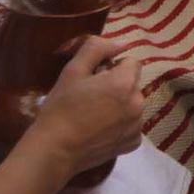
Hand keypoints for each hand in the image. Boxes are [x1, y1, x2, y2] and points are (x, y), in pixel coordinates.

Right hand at [33, 36, 146, 175]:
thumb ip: (97, 48)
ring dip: (120, 105)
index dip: (112, 67)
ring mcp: (137, 126)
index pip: (131, 62)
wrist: (55, 150)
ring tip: (94, 115)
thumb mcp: (73, 70)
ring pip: (133, 105)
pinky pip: (131, 125)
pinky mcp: (133, 144)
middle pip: (132, 84)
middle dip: (117, 86)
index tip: (94, 78)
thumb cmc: (61, 107)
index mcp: (125, 82)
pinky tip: (100, 130)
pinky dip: (120, 126)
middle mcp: (138, 103)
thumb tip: (121, 43)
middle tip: (90, 97)